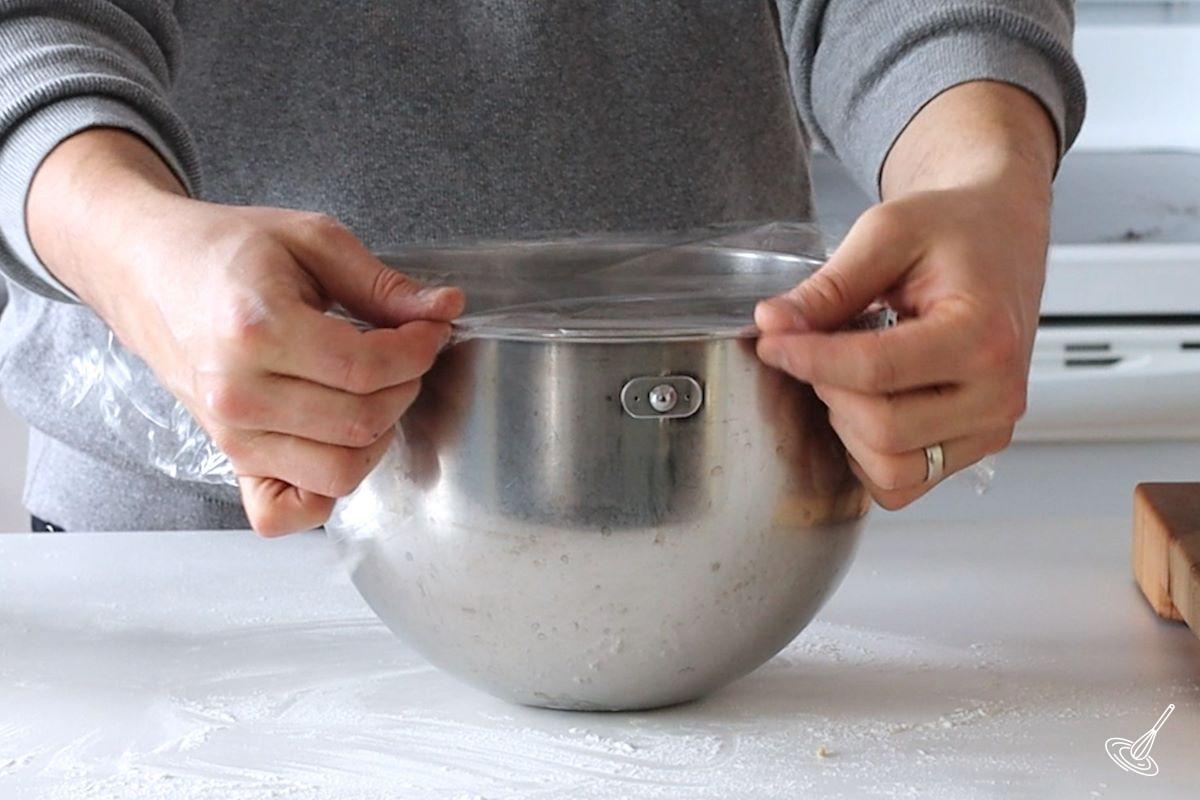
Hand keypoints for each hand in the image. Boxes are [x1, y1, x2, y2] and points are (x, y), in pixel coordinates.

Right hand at [29, 130, 463, 533]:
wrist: (147, 269)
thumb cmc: (226, 250)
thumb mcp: (311, 240)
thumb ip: (383, 284)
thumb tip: (445, 309)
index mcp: (258, 329)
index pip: (368, 369)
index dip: (419, 351)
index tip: (430, 329)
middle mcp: (238, 393)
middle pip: (361, 423)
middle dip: (405, 387)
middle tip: (404, 354)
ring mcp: (230, 434)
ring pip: (339, 472)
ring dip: (377, 435)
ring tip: (373, 390)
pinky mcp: (228, 458)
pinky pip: (284, 512)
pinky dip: (322, 495)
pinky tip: (336, 443)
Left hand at [755, 82, 1057, 508]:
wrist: (999, 235)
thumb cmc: (954, 230)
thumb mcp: (887, 233)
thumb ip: (828, 287)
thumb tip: (774, 324)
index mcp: (984, 336)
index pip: (875, 371)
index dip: (809, 359)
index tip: (772, 340)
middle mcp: (997, 394)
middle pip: (882, 429)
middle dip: (829, 391)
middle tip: (814, 350)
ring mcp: (988, 429)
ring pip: (892, 470)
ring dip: (847, 428)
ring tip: (845, 375)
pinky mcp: (972, 448)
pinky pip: (902, 483)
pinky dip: (867, 455)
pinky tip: (862, 405)